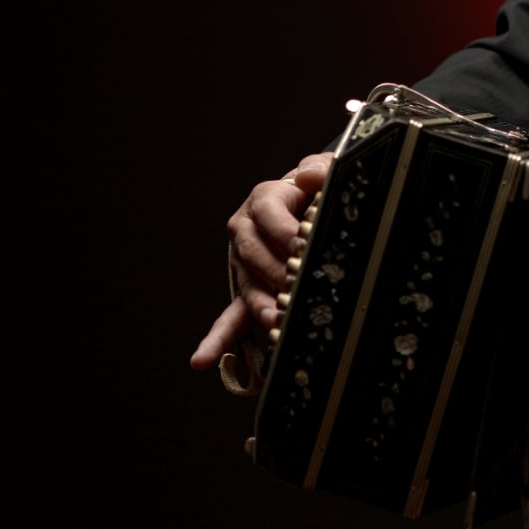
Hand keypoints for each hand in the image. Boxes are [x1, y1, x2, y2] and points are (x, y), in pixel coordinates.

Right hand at [188, 153, 333, 369]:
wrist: (312, 205)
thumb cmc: (318, 190)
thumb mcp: (324, 171)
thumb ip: (320, 169)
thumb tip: (310, 174)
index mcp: (264, 200)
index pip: (269, 213)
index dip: (284, 229)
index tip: (303, 243)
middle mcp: (246, 232)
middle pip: (254, 253)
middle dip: (275, 271)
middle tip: (295, 285)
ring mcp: (244, 264)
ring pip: (245, 285)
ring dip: (258, 304)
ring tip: (272, 318)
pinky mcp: (247, 289)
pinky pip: (230, 316)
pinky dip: (218, 339)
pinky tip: (203, 359)